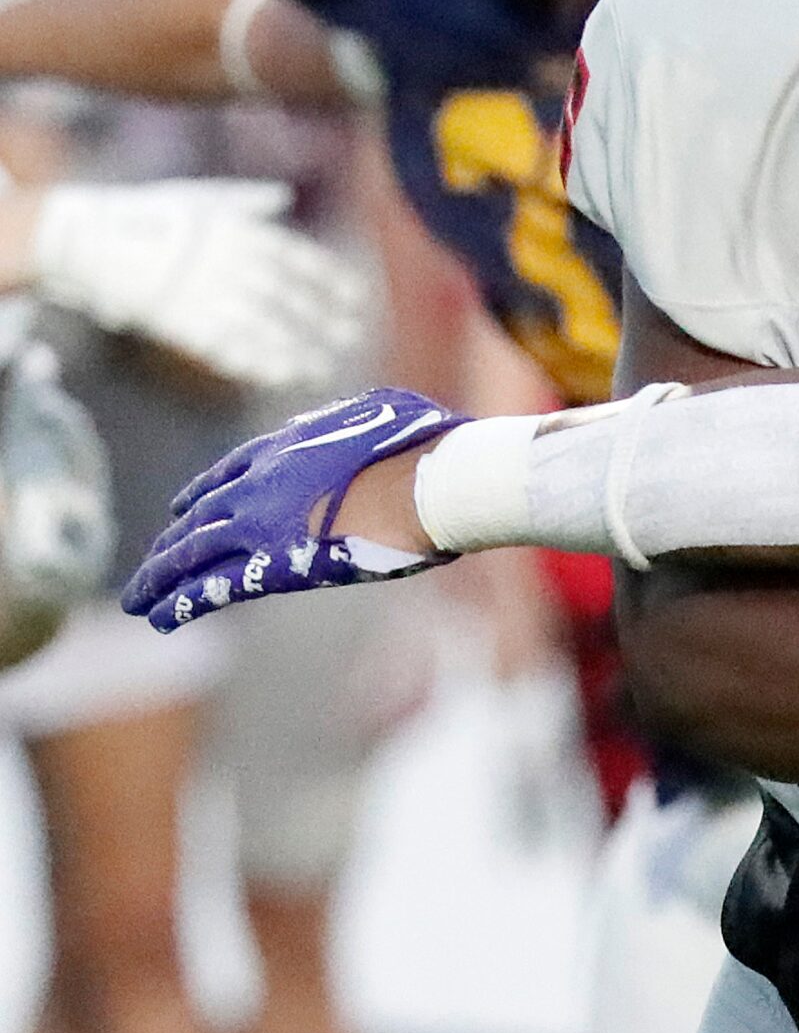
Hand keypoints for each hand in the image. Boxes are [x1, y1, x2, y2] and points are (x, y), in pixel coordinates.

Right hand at [11, 179, 369, 389]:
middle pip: (288, 298)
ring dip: (295, 349)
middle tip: (350, 338)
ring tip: (321, 367)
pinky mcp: (179, 323)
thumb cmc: (147, 214)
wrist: (86, 238)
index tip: (357, 300)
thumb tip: (281, 196)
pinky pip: (225, 348)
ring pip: (263, 329)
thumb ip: (244, 202)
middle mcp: (230, 263)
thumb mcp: (199, 198)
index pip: (299, 259)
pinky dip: (255, 363)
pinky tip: (280, 376)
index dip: (331, 281)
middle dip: (321, 320)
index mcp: (239, 231)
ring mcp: (205, 294)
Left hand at [121, 387, 466, 630]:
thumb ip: (357, 421)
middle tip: (150, 565)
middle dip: (170, 544)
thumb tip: (366, 418)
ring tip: (137, 600)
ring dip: (158, 578)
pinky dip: (182, 603)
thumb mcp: (385, 413)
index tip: (178, 510)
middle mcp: (260, 485)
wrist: (427, 480)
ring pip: (190, 554)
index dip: (199, 494)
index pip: (227, 474)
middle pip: (198, 518)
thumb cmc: (422, 447)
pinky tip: (158, 619)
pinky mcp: (274, 564)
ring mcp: (261, 525)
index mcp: (285, 448)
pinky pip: (214, 586)